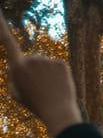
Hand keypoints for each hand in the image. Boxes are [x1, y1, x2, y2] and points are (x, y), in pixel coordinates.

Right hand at [0, 11, 81, 137]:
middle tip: (40, 89)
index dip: (1, 25)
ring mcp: (47, 60)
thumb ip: (15, 78)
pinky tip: (60, 86)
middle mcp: (30, 59)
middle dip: (35, 72)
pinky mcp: (61, 63)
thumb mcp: (18, 93)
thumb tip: (19, 69)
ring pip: (45, 65)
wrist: (58, 113)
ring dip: (47, 75)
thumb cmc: (36, 105)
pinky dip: (59, 75)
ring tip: (50, 89)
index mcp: (16, 67)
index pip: (7, 41)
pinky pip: (57, 67)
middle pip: (31, 61)